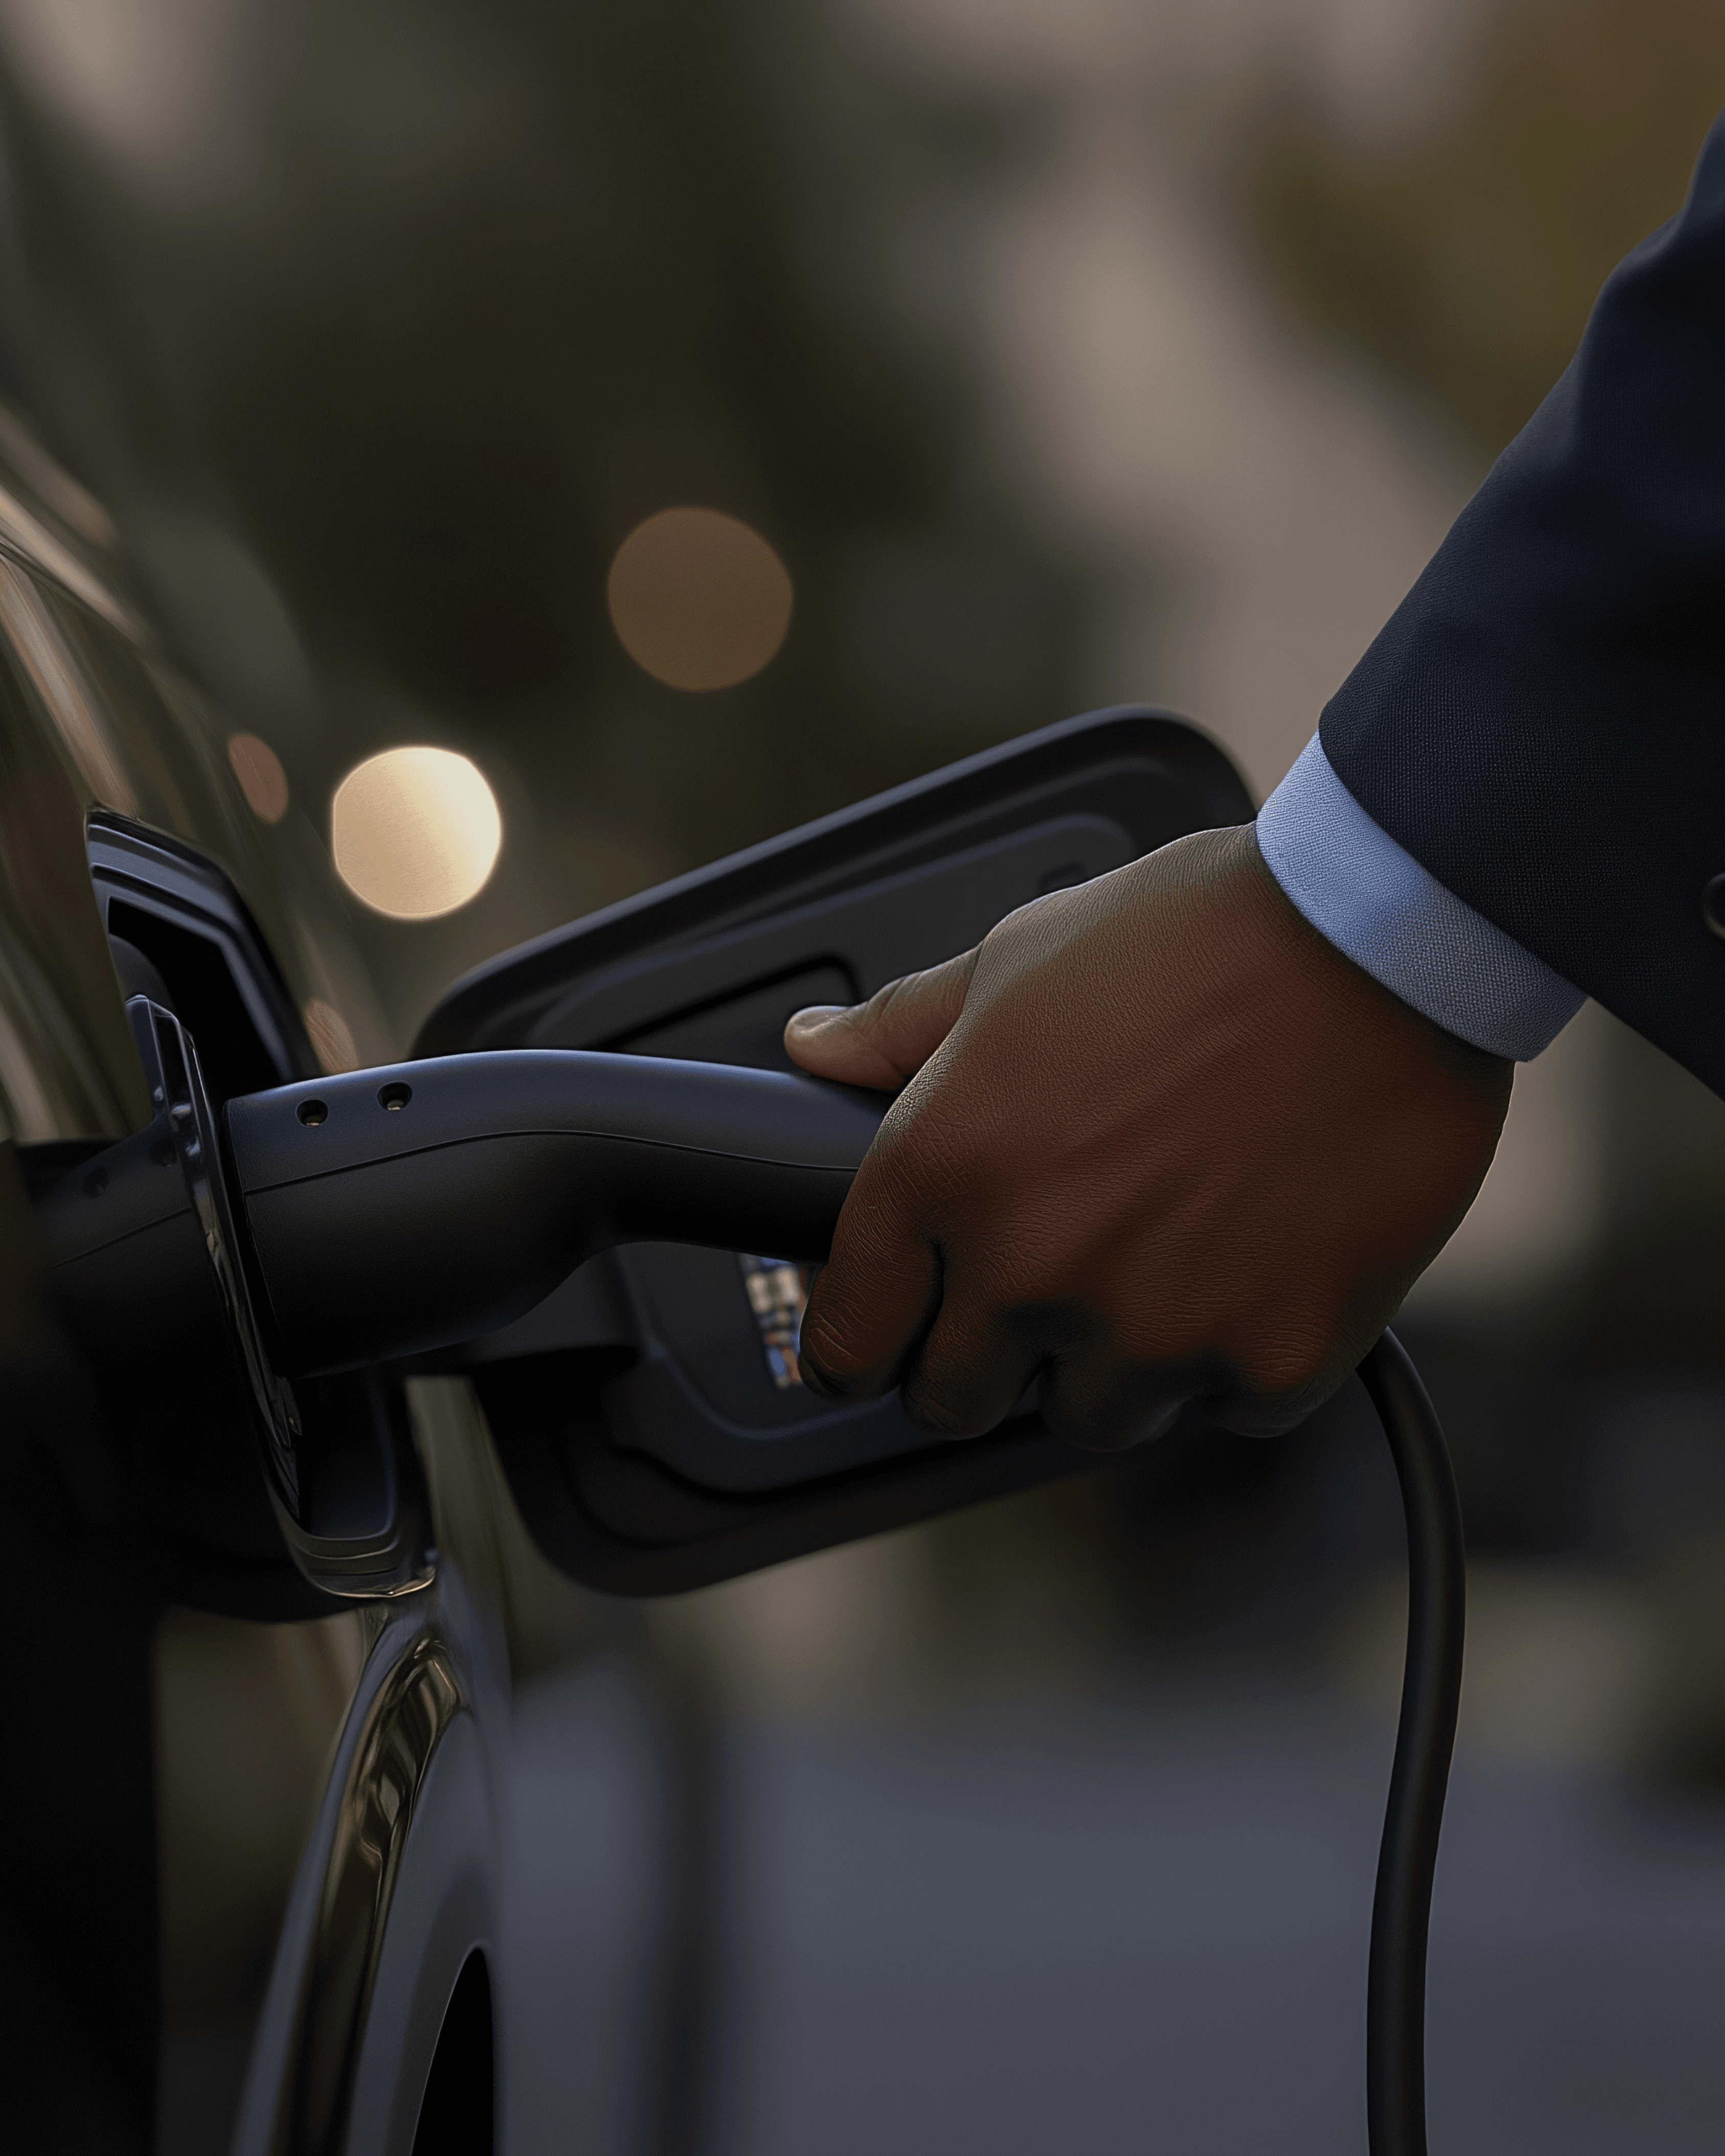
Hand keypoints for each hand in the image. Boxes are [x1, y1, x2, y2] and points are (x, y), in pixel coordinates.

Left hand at [784, 825, 1510, 1447]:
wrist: (1377, 946)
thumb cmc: (1195, 936)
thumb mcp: (1019, 956)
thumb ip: (904, 1030)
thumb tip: (815, 1048)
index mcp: (942, 1171)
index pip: (849, 1335)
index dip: (857, 1346)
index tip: (880, 1346)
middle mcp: (1031, 1269)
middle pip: (955, 1402)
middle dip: (986, 1360)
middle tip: (1041, 1291)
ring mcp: (1155, 1328)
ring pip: (1094, 1414)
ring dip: (1115, 1360)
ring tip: (1168, 1253)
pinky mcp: (1272, 1358)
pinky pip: (1227, 1407)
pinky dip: (1239, 1355)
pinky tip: (1261, 1259)